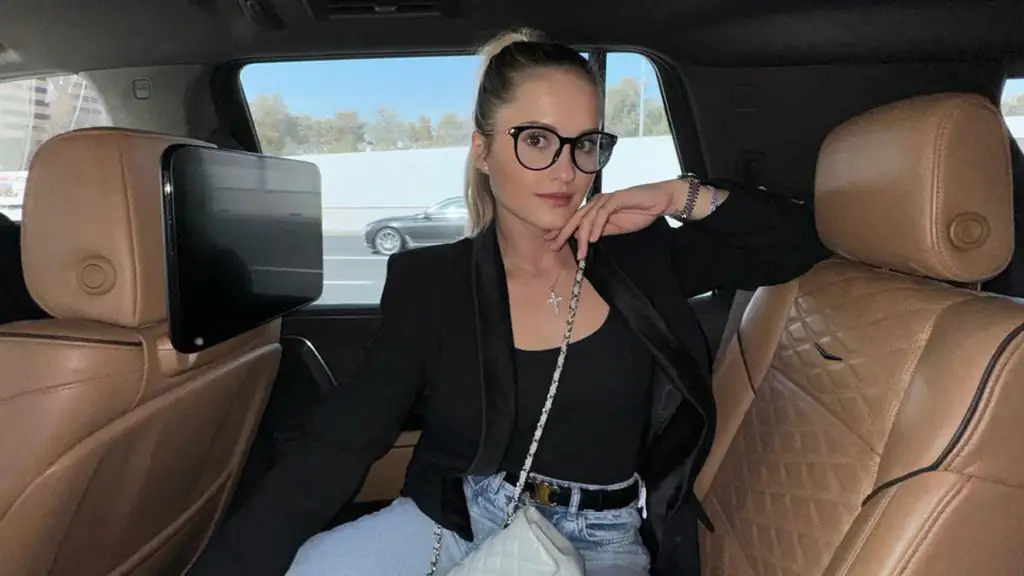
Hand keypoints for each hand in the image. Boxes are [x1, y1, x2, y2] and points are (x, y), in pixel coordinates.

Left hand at [547, 181, 676, 259]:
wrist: (659, 201)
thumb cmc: (638, 213)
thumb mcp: (615, 227)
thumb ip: (600, 231)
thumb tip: (584, 240)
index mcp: (595, 208)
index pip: (575, 220)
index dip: (562, 231)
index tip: (550, 242)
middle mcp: (597, 202)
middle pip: (576, 218)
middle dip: (564, 232)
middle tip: (554, 246)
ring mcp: (606, 199)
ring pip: (588, 217)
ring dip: (582, 235)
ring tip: (580, 252)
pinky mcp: (617, 198)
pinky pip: (603, 213)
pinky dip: (596, 226)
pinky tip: (592, 239)